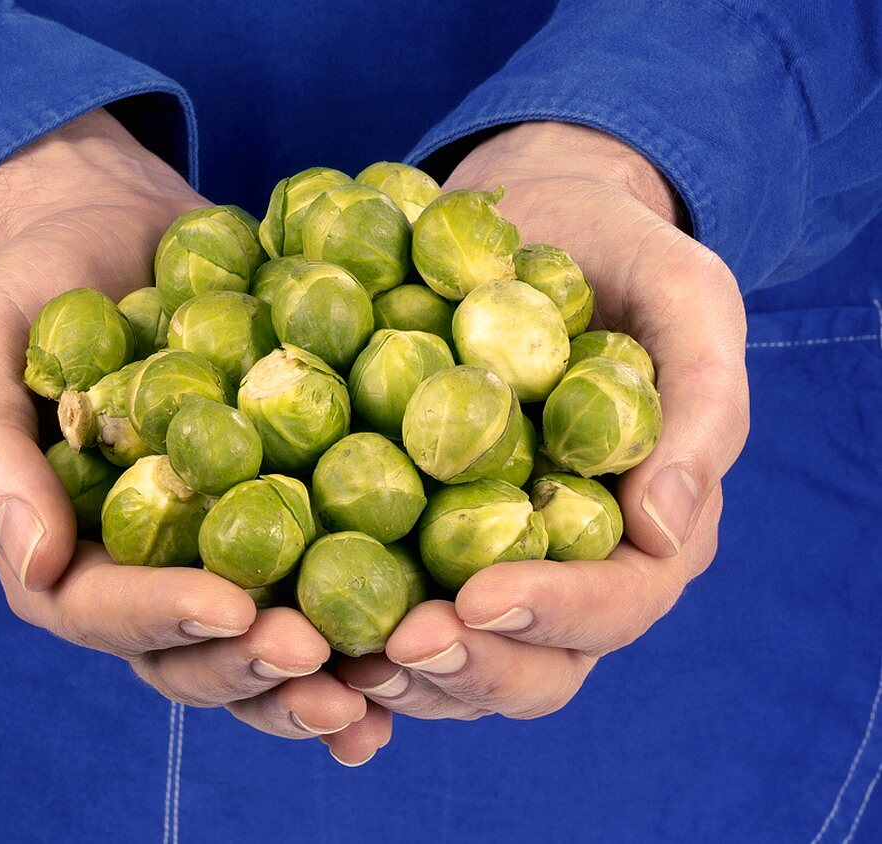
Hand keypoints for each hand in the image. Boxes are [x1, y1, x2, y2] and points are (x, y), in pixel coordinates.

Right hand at [0, 110, 387, 763]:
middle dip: (251, 666)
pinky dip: (367, 629)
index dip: (165, 616)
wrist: (122, 235)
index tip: (233, 609)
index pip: (104, 608)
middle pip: (191, 654)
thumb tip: (34, 559)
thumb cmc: (39, 288)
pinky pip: (326, 580)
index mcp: (66, 551)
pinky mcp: (286, 516)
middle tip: (318, 659)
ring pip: (262, 646)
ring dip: (316, 680)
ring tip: (377, 686)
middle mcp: (146, 572)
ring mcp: (220, 551)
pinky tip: (420, 651)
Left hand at [338, 121, 748, 719]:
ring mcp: (486, 561)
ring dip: (401, 675)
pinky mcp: (415, 538)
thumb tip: (662, 528)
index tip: (478, 595)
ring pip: (456, 663)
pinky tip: (293, 633)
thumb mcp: (683, 298)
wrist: (527, 221)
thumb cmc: (615, 253)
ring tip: (337, 658)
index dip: (555, 613)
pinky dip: (346, 641)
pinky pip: (386, 608)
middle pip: (534, 667)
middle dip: (468, 667)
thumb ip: (701, 402)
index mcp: (644, 530)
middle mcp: (568, 567)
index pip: (616, 604)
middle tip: (398, 645)